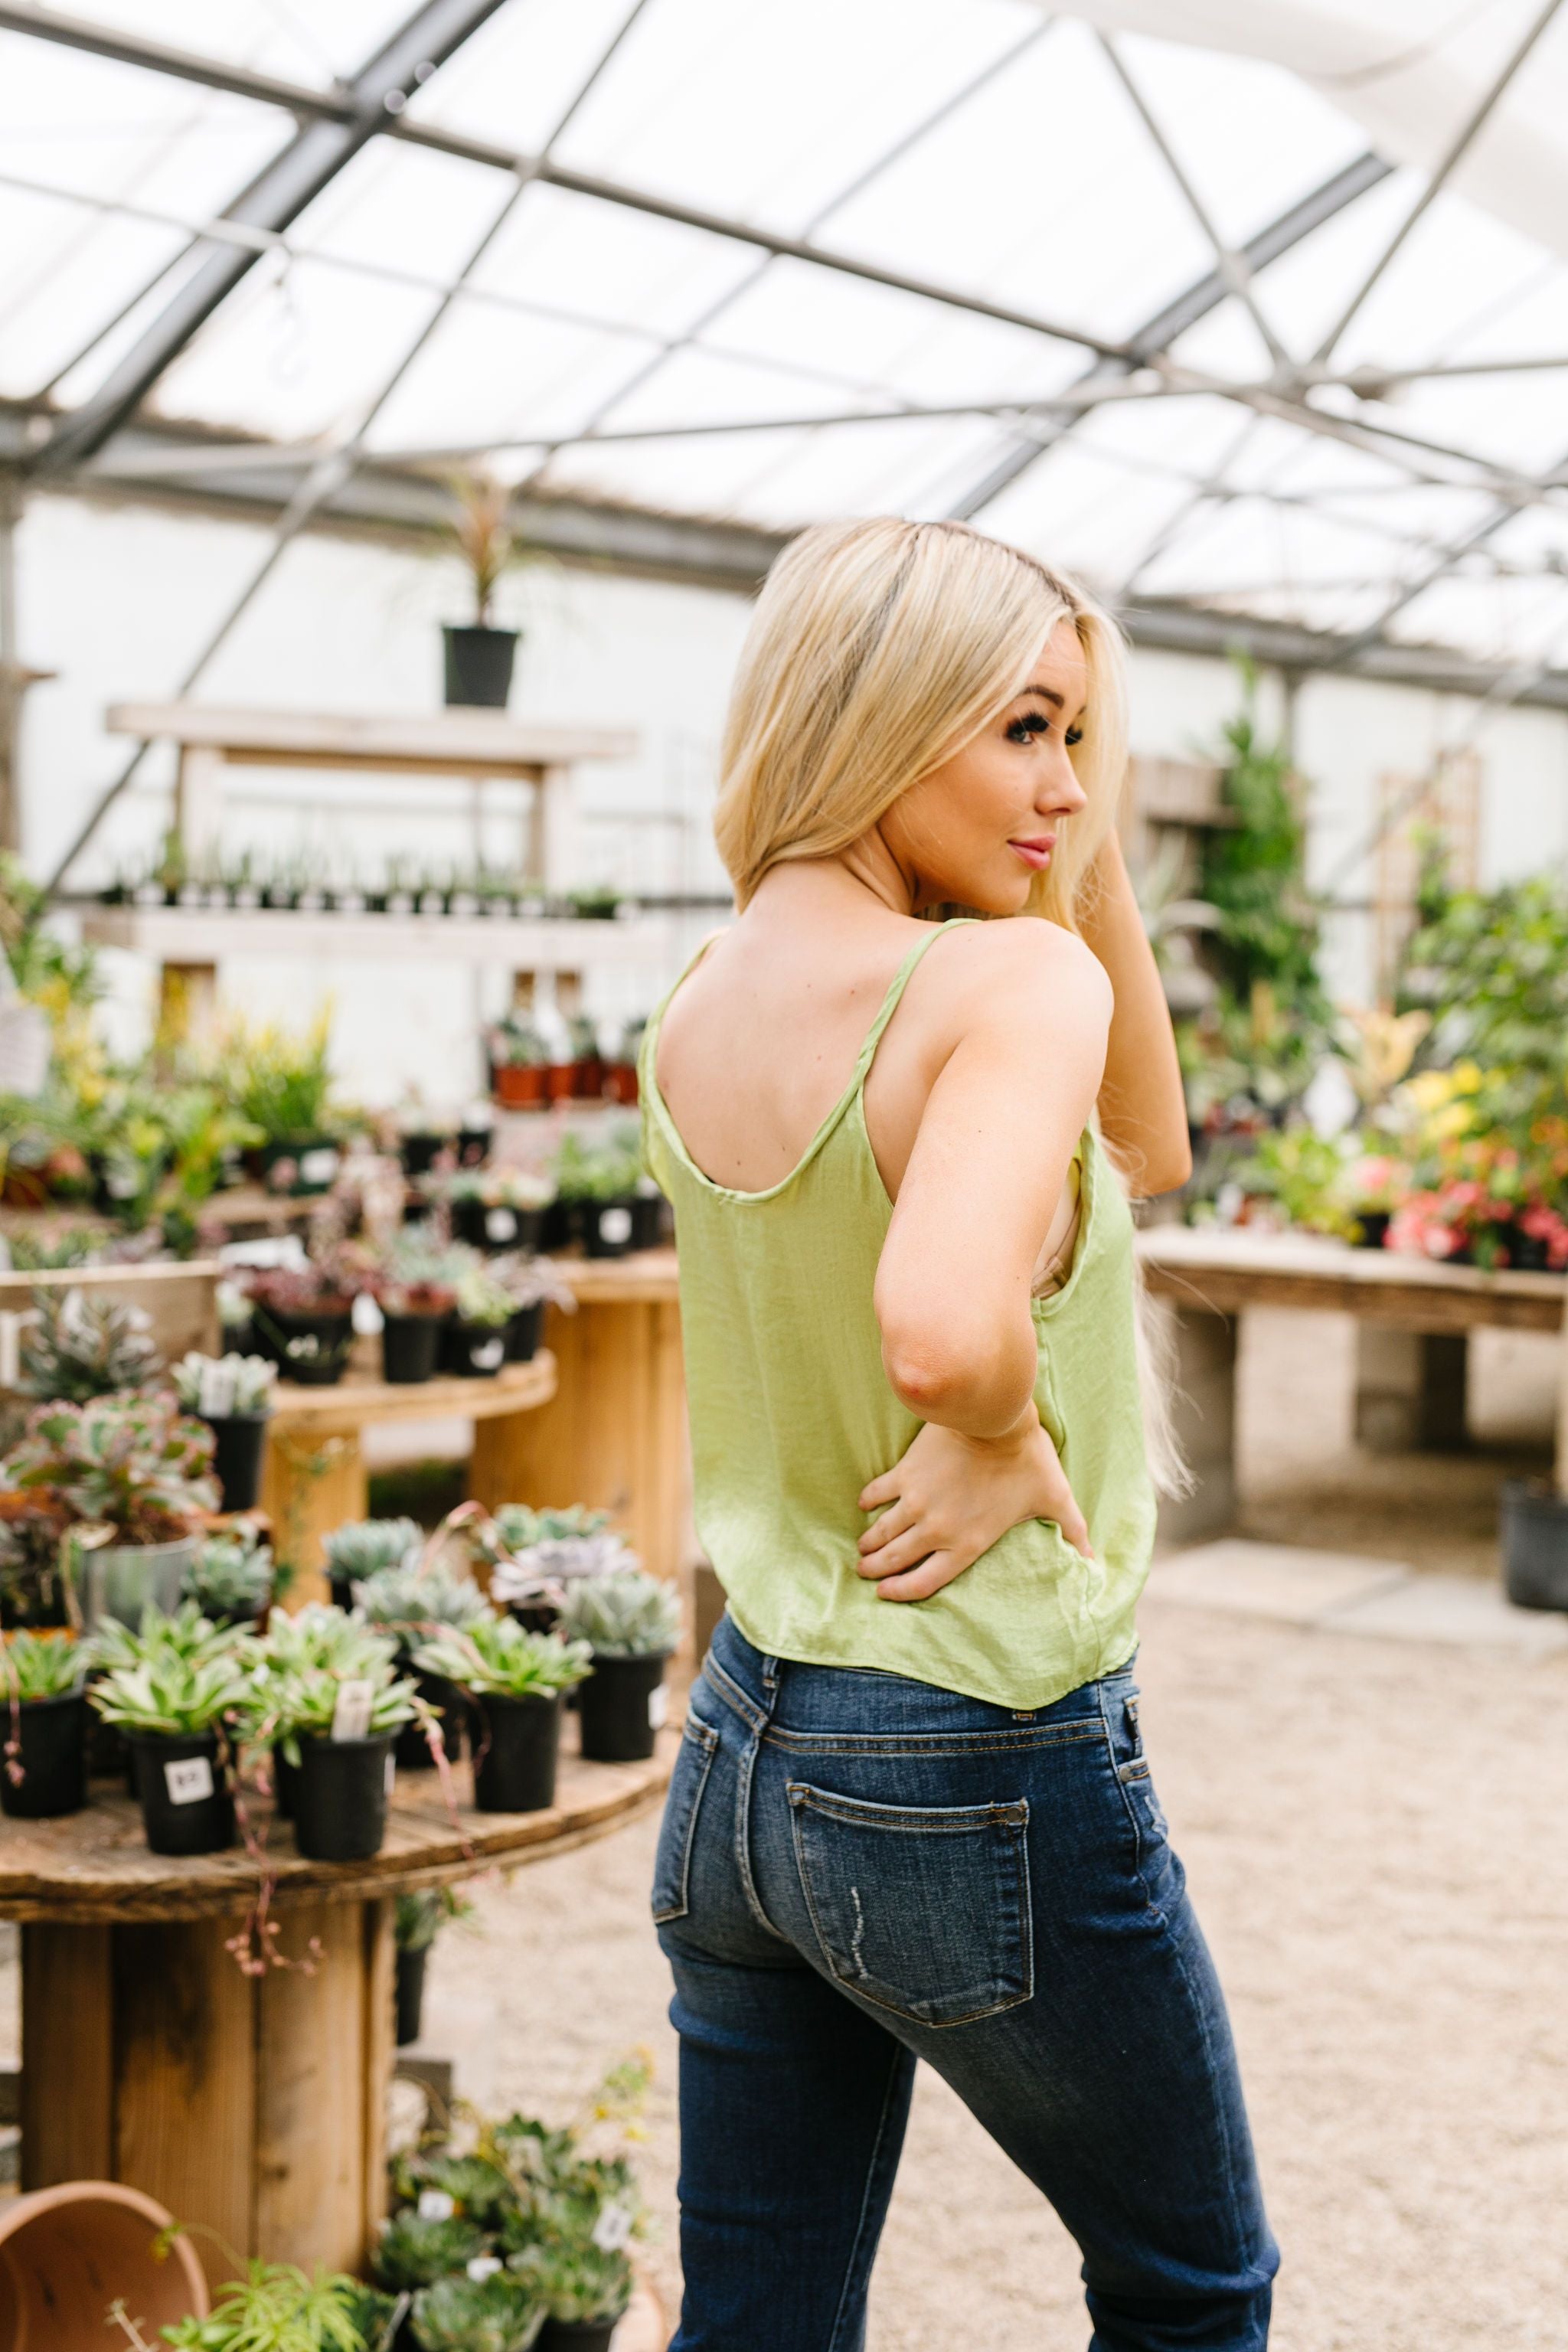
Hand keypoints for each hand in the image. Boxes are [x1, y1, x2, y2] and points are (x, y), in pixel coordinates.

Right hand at [855, 1410, 1091, 1602]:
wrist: (994, 1418)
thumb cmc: (1027, 1460)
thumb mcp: (1055, 1499)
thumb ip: (1073, 1532)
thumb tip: (1096, 1562)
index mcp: (966, 1543)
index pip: (925, 1582)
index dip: (902, 1593)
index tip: (885, 1595)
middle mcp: (936, 1529)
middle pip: (896, 1559)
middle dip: (876, 1570)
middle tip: (864, 1571)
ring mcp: (917, 1501)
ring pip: (882, 1531)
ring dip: (869, 1543)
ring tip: (861, 1549)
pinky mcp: (906, 1473)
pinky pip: (879, 1492)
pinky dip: (869, 1500)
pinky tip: (864, 1503)